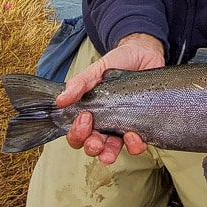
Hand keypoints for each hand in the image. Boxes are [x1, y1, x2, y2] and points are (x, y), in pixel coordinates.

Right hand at [59, 33, 164, 164]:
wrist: (145, 53)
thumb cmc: (119, 62)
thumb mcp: (96, 70)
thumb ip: (79, 84)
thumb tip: (61, 100)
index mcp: (91, 112)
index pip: (77, 133)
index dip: (77, 133)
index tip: (85, 117)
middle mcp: (106, 124)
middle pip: (92, 146)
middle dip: (91, 148)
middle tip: (95, 143)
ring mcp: (123, 126)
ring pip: (113, 150)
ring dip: (109, 153)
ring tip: (109, 152)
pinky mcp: (142, 127)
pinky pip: (138, 145)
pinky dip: (135, 146)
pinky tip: (134, 136)